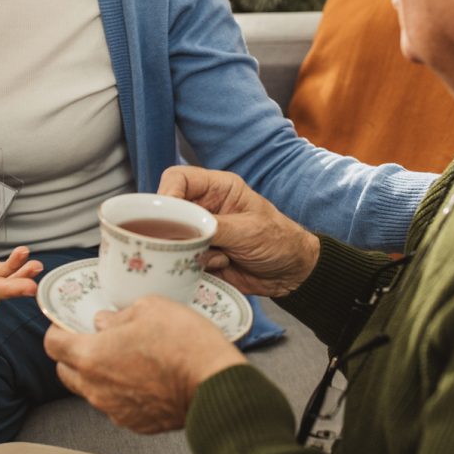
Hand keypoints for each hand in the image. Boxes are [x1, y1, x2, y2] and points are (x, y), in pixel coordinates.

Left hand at [44, 297, 245, 433]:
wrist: (215, 385)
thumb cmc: (183, 342)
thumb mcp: (151, 308)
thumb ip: (119, 315)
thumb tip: (104, 322)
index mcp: (91, 356)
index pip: (52, 345)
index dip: (57, 331)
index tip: (68, 324)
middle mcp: (95, 388)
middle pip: (65, 372)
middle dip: (72, 355)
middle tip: (95, 340)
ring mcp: (114, 410)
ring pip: (91, 391)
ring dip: (98, 374)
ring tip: (126, 358)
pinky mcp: (135, 424)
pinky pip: (116, 405)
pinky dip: (122, 392)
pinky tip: (145, 377)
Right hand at [157, 167, 319, 296]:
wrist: (292, 274)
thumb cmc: (280, 241)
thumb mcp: (248, 231)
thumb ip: (213, 227)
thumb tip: (182, 229)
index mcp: (218, 188)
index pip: (179, 179)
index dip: (166, 194)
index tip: (161, 216)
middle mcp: (205, 207)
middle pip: (169, 211)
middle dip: (173, 229)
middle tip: (185, 243)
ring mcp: (201, 232)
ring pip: (173, 239)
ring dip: (190, 251)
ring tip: (219, 256)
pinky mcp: (200, 255)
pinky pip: (183, 260)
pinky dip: (197, 266)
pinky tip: (222, 266)